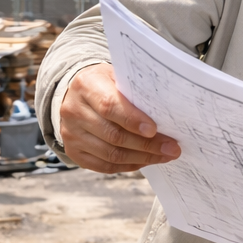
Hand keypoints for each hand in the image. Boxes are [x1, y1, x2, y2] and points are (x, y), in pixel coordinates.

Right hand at [56, 63, 179, 172]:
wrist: (75, 94)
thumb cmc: (104, 83)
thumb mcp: (117, 76)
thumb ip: (135, 91)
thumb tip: (166, 112)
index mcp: (86, 85)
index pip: (109, 106)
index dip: (133, 121)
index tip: (155, 130)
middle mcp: (74, 111)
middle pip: (113, 135)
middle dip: (146, 145)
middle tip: (171, 148)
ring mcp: (71, 133)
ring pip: (110, 154)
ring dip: (141, 158)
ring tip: (163, 156)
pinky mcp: (74, 151)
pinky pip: (104, 166)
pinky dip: (127, 165)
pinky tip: (144, 161)